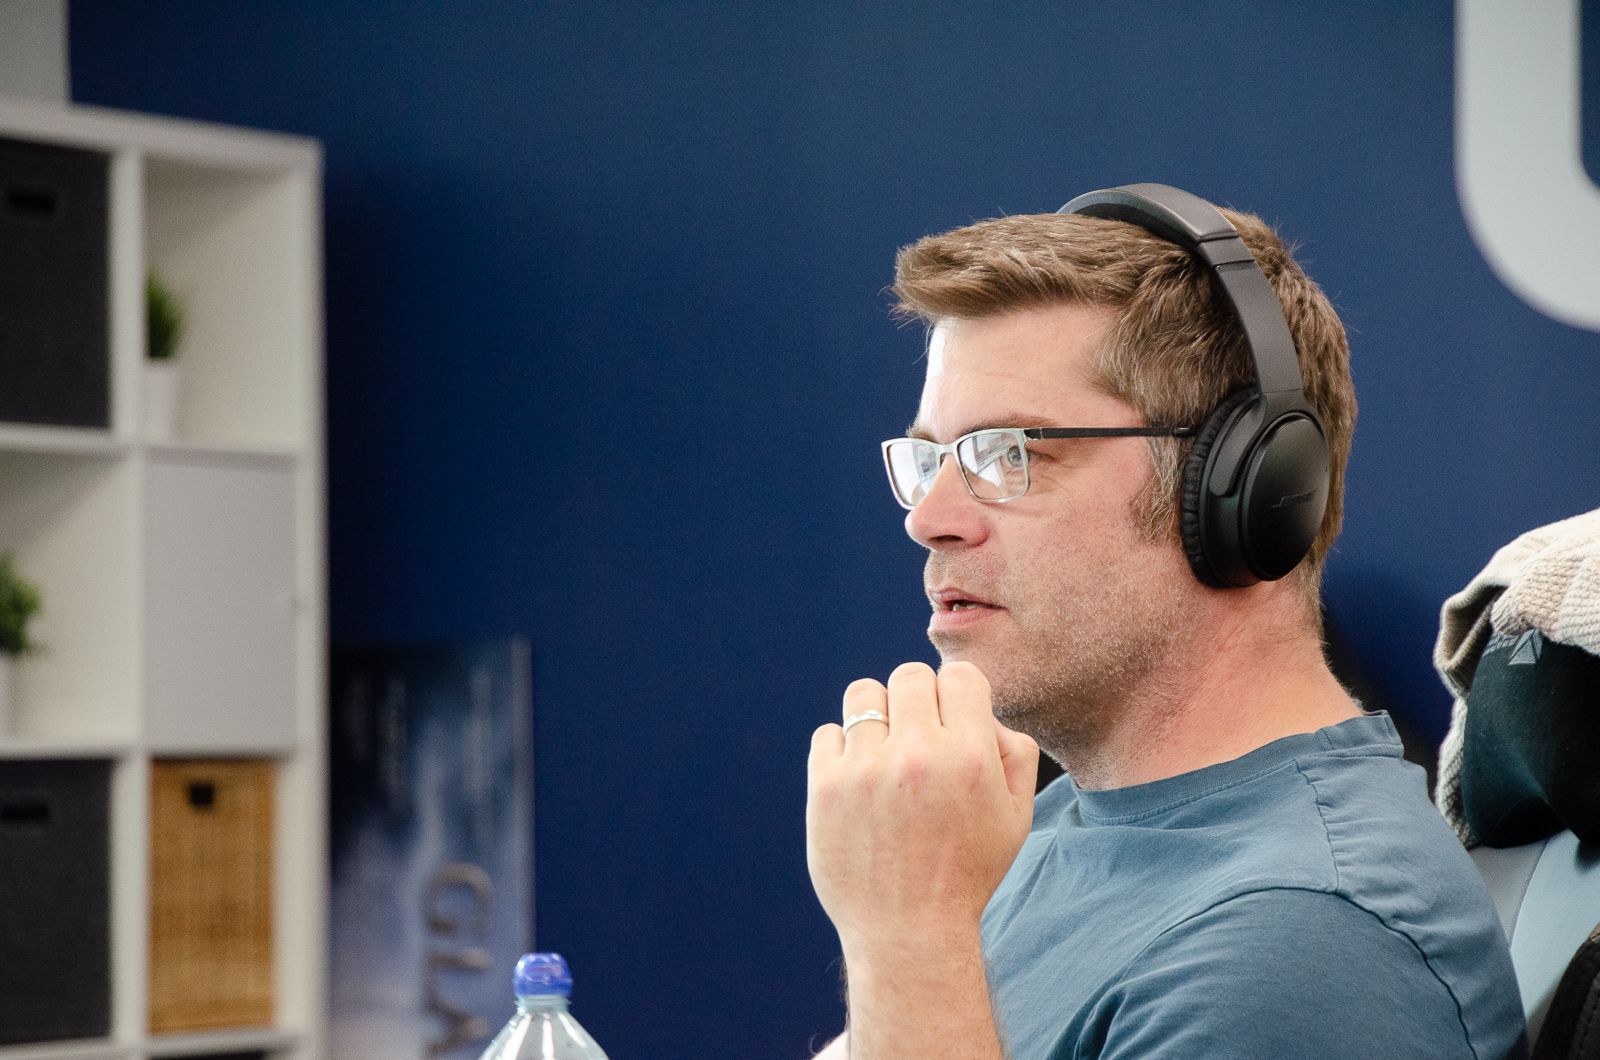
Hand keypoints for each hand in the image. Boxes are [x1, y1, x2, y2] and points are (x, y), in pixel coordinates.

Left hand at [806, 661, 1038, 958]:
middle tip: (916, 740)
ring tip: (883, 754)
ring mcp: (867, 769)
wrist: (908, 932)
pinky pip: (827, 733)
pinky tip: (859, 783)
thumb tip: (981, 710)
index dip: (956, 695)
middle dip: (916, 701)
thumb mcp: (1016, 817)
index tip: (951, 723)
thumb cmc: (966, 871)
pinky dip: (842, 751)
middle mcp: (918, 755)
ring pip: (863, 695)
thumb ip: (1014, 751)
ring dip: (876, 717)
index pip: (958, 676)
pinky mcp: (826, 787)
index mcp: (970, 757)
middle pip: (909, 676)